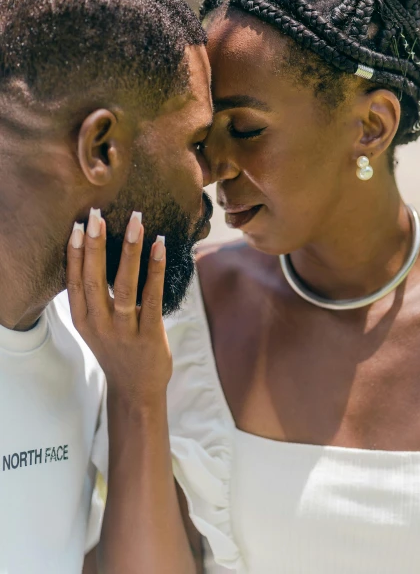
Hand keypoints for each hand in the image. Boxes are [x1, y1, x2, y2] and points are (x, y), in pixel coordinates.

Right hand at [66, 208, 172, 408]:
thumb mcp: (96, 325)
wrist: (137, 390)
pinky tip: (159, 247)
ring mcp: (124, 331)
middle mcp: (99, 324)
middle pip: (93, 279)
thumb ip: (94, 297)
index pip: (74, 281)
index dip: (75, 253)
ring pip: (123, 285)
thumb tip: (100, 253)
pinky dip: (155, 270)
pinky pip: (152, 297)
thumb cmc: (118, 349)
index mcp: (83, 320)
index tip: (78, 226)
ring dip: (129, 251)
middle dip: (95, 245)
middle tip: (98, 215)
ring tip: (135, 222)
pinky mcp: (149, 335)